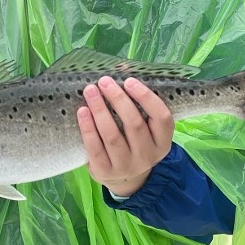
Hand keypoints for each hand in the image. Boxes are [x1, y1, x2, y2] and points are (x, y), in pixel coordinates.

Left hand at [77, 76, 173, 197]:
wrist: (125, 177)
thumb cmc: (134, 140)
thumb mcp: (144, 125)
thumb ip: (136, 99)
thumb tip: (122, 67)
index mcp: (162, 141)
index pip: (162, 117)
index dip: (146, 97)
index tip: (129, 80)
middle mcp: (147, 156)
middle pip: (134, 124)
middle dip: (118, 99)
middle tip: (104, 81)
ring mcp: (126, 166)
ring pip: (112, 136)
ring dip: (100, 110)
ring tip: (90, 91)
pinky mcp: (105, 171)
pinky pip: (94, 148)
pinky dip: (87, 128)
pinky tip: (82, 111)